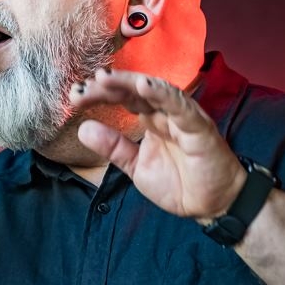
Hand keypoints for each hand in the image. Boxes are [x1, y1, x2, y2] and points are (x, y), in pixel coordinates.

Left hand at [71, 68, 245, 220]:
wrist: (210, 206)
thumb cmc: (179, 183)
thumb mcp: (136, 166)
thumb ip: (113, 147)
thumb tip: (83, 129)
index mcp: (150, 119)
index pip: (122, 98)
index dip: (98, 94)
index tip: (73, 97)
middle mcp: (165, 113)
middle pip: (134, 89)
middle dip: (107, 86)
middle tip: (81, 87)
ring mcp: (183, 117)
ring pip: (156, 91)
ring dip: (130, 83)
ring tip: (105, 78)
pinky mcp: (199, 128)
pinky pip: (181, 107)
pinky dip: (164, 95)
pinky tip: (145, 86)